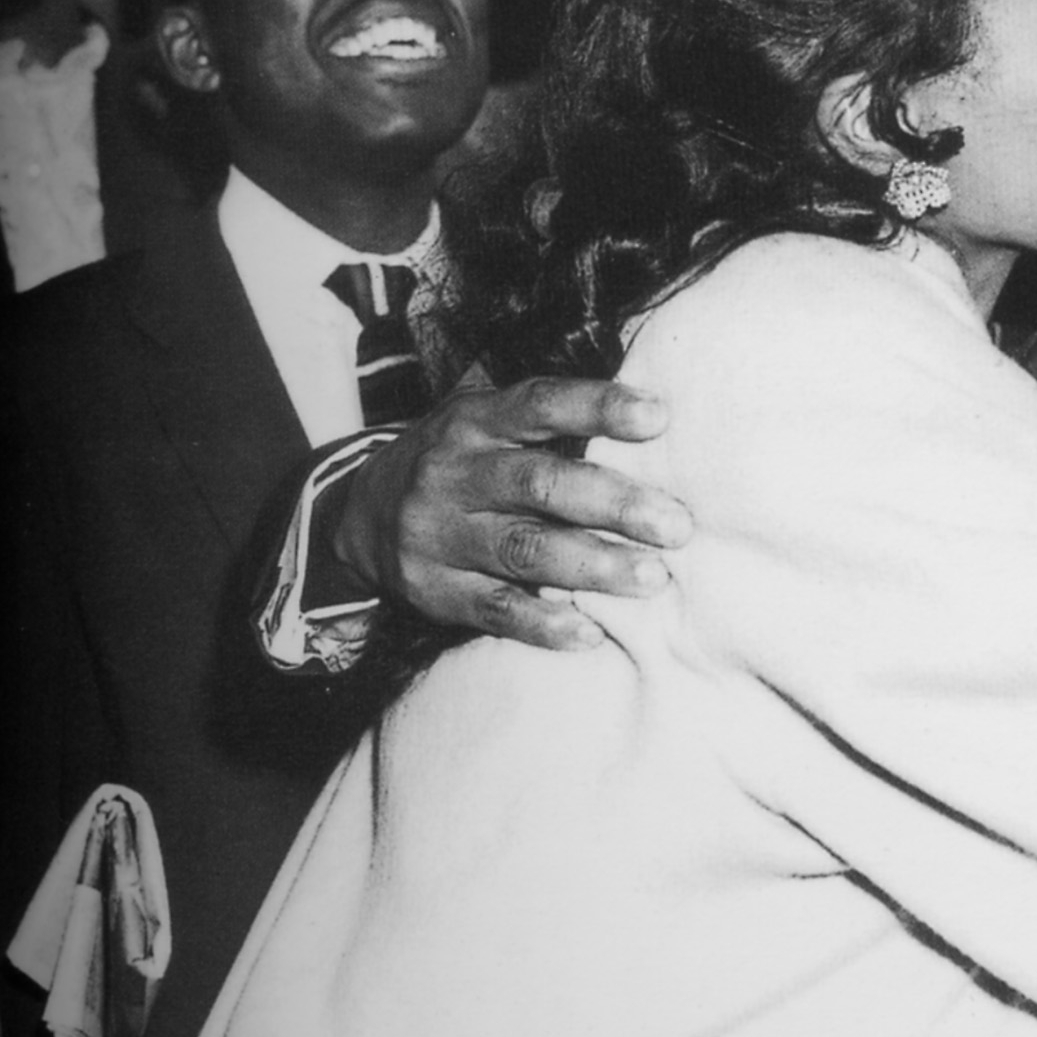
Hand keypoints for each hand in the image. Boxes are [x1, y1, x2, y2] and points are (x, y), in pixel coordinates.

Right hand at [331, 378, 691, 649]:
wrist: (359, 515)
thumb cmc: (461, 461)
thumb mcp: (487, 422)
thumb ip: (553, 419)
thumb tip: (659, 414)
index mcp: (474, 421)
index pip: (538, 404)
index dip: (598, 407)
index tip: (659, 417)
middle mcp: (454, 474)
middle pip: (541, 485)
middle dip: (615, 504)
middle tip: (677, 525)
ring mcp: (441, 535)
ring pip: (524, 550)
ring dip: (595, 565)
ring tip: (653, 577)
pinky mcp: (435, 591)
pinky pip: (495, 610)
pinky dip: (545, 623)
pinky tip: (592, 631)